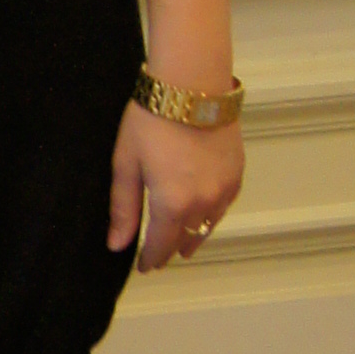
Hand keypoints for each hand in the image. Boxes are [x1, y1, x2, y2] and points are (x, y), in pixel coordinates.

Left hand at [110, 104, 243, 271]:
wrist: (192, 86)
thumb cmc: (151, 120)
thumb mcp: (126, 163)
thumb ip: (124, 208)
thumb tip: (117, 245)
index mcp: (172, 205)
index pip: (161, 246)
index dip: (151, 260)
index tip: (144, 267)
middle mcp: (203, 204)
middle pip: (187, 239)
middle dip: (171, 250)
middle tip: (159, 258)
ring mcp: (225, 189)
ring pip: (209, 225)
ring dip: (194, 236)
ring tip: (183, 245)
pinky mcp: (237, 174)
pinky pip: (224, 206)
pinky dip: (211, 216)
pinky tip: (203, 215)